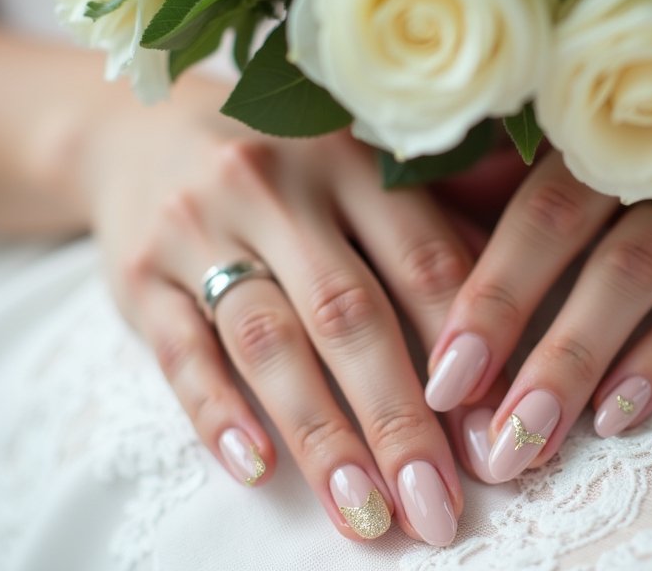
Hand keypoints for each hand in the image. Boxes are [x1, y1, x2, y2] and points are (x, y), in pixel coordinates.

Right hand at [84, 82, 475, 544]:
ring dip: (321, 437)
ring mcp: (199, 227)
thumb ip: (433, 240)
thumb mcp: (360, 181)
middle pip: (350, 316)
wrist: (141, 138)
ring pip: (269, 342)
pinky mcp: (139, 274)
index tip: (495, 443)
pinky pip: (179, 351)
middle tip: (435, 506)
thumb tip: (512, 349)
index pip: (425, 266)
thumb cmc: (288, 176)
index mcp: (353, 161)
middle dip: (400, 420)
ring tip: (363, 513)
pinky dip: (218, 413)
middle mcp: (277, 187)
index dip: (468, 358)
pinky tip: (256, 468)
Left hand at [425, 129, 651, 481]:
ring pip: (632, 271)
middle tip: (463, 415)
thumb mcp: (615, 140)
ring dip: (575, 357)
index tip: (440, 375)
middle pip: (559, 231)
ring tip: (531, 437)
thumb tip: (447, 232)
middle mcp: (646, 146)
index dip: (480, 290)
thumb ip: (529, 176)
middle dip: (506, 324)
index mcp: (594, 127)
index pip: (520, 208)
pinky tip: (621, 412)